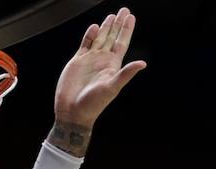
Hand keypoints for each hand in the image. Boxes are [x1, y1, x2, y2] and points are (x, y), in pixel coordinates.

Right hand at [54, 7, 145, 126]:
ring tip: (112, 16)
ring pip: (100, 39)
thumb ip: (126, 74)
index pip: (122, 43)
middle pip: (112, 37)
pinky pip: (85, 44)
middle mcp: (102, 61)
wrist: (73, 111)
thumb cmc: (93, 104)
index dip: (126, 30)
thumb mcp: (112, 88)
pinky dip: (90, 35)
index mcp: (112, 65)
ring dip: (106, 27)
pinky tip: (95, 27)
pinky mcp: (78, 61)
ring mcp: (90, 60)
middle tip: (124, 10)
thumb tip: (142, 63)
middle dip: (118, 24)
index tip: (130, 17)